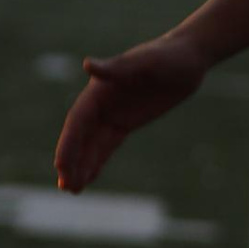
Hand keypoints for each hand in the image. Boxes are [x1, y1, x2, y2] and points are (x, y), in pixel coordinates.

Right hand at [55, 33, 209, 191]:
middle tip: (66, 187)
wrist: (187, 59)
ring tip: (72, 191)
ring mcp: (113, 114)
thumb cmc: (168, 56)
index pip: (78, 120)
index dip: (68, 144)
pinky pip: (107, 146)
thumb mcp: (146, 62)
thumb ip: (116, 68)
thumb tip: (88, 65)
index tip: (61, 166)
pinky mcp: (125, 123)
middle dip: (71, 161)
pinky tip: (88, 178)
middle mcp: (101, 103)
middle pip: (80, 136)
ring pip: (91, 144)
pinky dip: (96, 161)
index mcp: (100, 89)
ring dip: (81, 166)